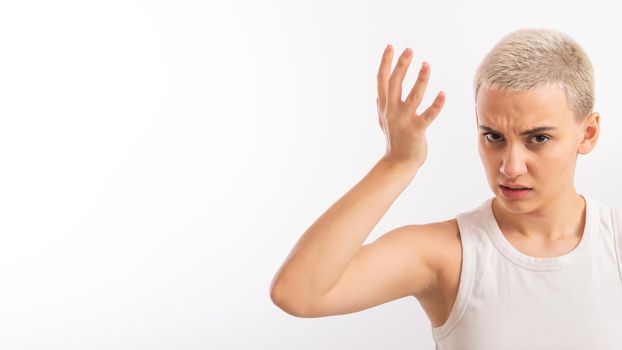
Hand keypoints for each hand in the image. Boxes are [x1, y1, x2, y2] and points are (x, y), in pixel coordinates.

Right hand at [376, 44, 444, 167]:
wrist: (398, 163)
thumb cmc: (394, 141)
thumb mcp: (383, 121)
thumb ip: (381, 107)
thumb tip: (377, 96)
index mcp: (384, 107)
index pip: (382, 80)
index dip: (385, 63)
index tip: (390, 47)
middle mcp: (392, 111)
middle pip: (395, 84)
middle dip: (401, 66)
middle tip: (409, 50)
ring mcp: (404, 121)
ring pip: (413, 97)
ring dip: (420, 80)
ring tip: (427, 64)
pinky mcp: (417, 131)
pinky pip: (428, 116)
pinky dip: (436, 105)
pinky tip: (443, 94)